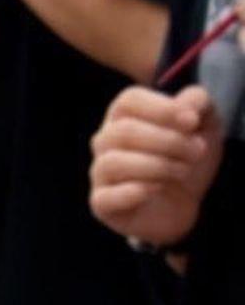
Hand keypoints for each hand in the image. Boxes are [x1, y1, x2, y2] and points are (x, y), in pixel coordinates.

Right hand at [90, 85, 223, 246]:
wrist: (184, 202)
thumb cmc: (186, 158)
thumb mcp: (204, 124)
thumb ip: (198, 103)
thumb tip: (186, 103)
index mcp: (124, 116)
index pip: (129, 101)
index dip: (162, 109)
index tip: (192, 122)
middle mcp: (105, 141)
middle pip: (123, 131)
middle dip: (169, 141)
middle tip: (197, 152)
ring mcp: (99, 172)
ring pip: (113, 162)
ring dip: (157, 166)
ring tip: (183, 171)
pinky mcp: (100, 203)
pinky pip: (106, 196)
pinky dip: (136, 192)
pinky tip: (158, 188)